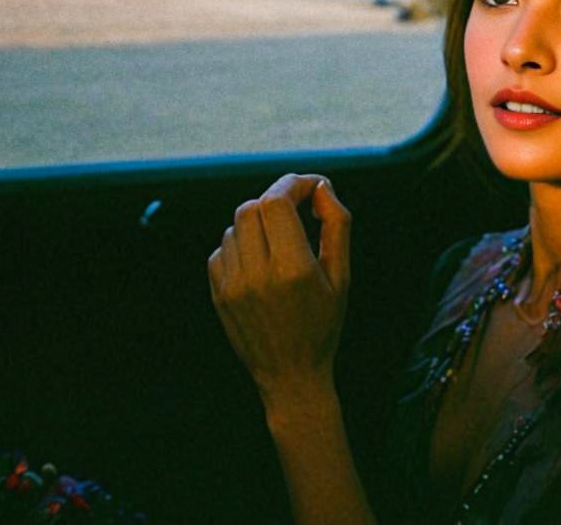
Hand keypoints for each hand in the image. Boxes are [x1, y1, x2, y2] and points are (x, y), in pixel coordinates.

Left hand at [207, 174, 351, 404]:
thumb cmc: (323, 324)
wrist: (291, 375)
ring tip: (279, 239)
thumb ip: (337, 225)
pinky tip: (260, 260)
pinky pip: (222, 249)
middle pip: (252, 207)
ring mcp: (233, 285)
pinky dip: (240, 244)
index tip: (310, 187)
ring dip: (257, 221)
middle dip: (276, 199)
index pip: (277, 202)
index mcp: (293, 269)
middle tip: (296, 207)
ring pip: (235, 226)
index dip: (294, 184)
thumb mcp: (342, 276)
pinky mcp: (218, 294)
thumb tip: (322, 188)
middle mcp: (258, 275)